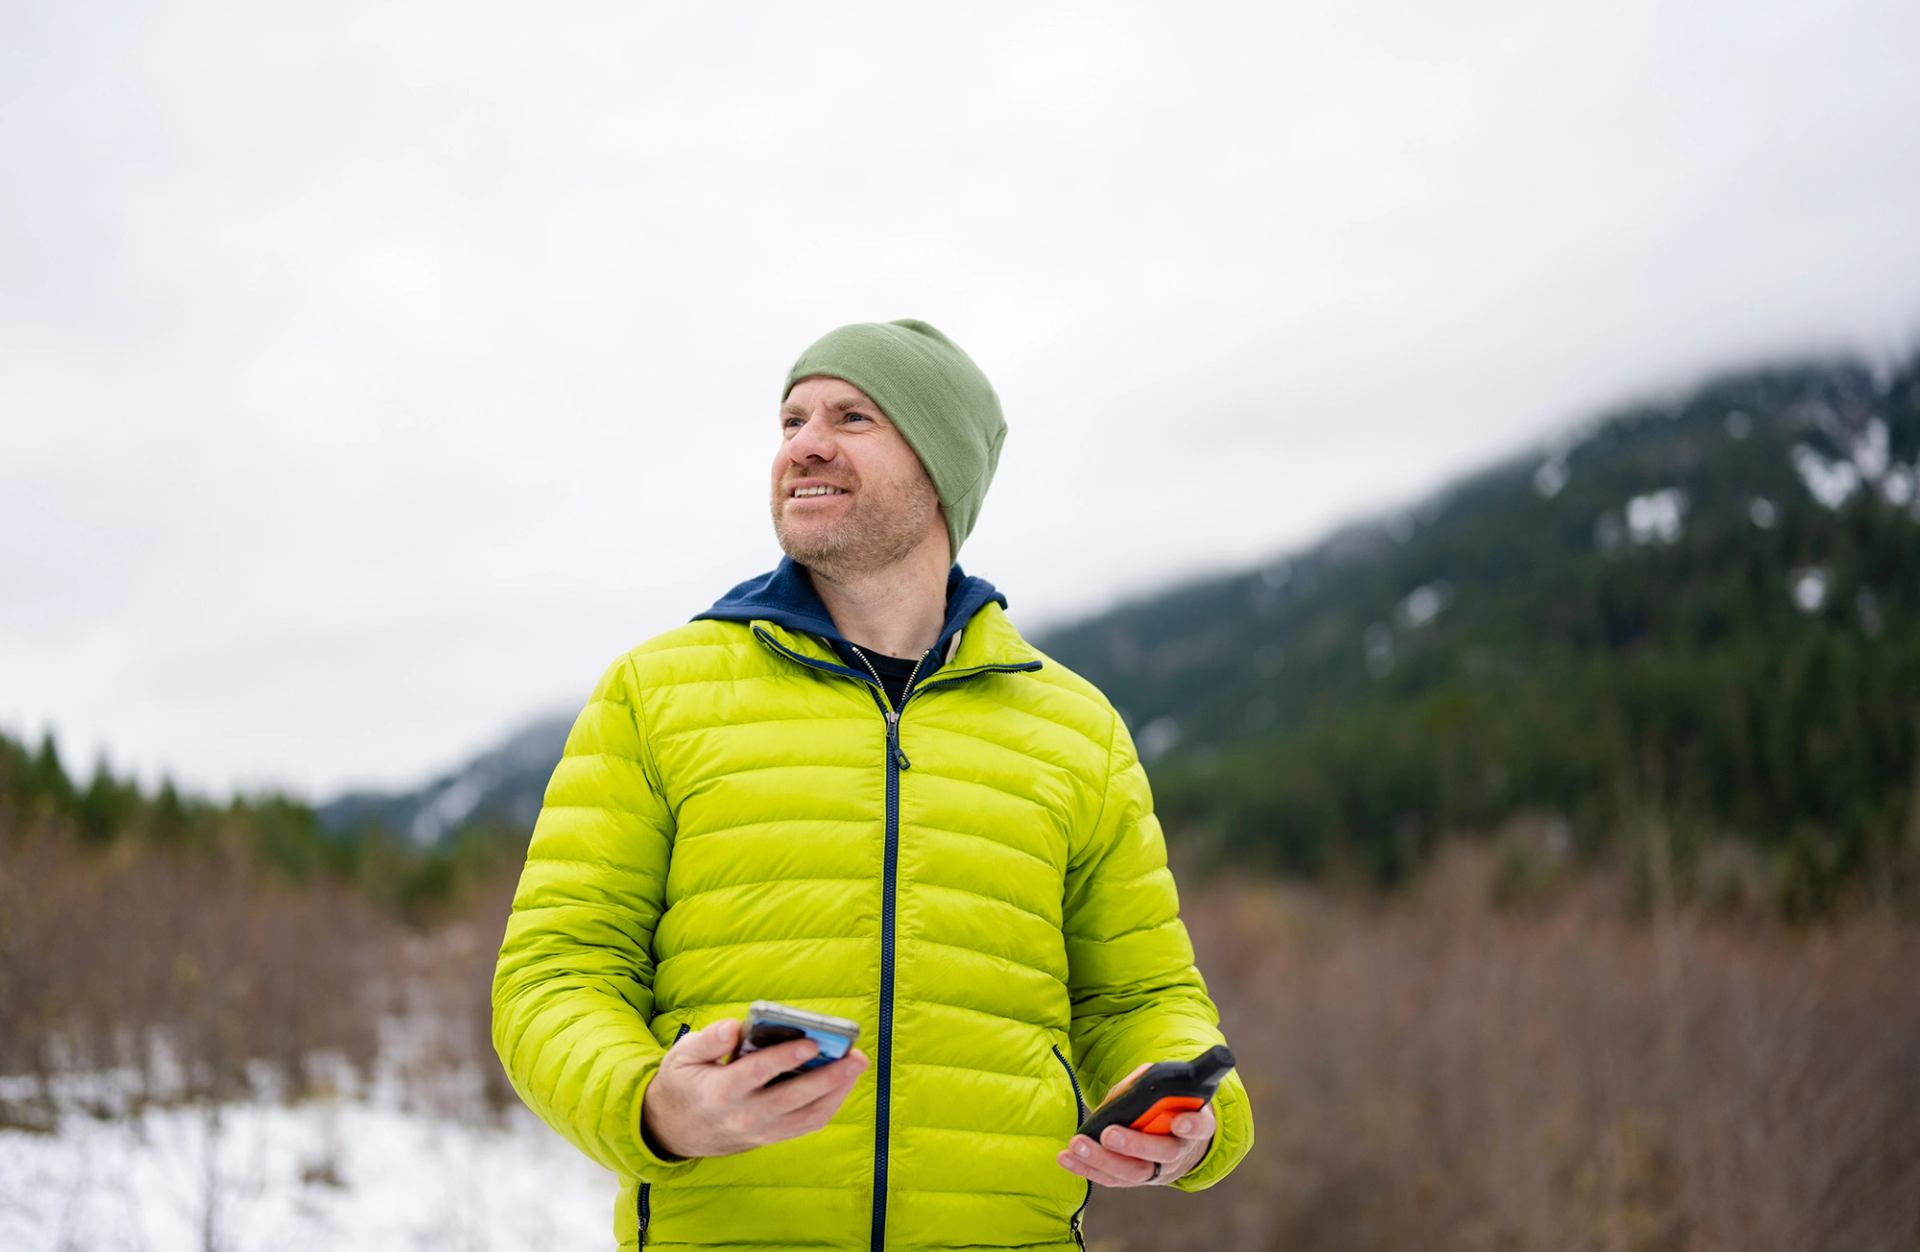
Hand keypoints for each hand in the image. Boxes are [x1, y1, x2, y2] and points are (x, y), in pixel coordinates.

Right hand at [641, 1018, 868, 1158]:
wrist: (674, 1131)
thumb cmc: (684, 1083)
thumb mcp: (682, 1056)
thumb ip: (708, 1040)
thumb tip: (734, 1027)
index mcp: (720, 1091)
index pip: (757, 1074)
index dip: (785, 1058)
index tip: (812, 1042)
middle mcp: (744, 1115)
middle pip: (792, 1098)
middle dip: (827, 1077)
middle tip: (854, 1056)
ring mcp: (760, 1131)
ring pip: (806, 1116)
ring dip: (836, 1092)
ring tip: (855, 1065)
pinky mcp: (770, 1137)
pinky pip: (806, 1125)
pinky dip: (829, 1104)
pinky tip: (842, 1082)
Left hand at [1054, 1061, 1216, 1187]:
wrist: (1173, 1135)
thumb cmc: (1167, 1104)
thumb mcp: (1167, 1089)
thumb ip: (1150, 1086)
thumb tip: (1128, 1088)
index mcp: (1196, 1124)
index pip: (1201, 1126)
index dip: (1192, 1125)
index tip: (1179, 1121)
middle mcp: (1180, 1151)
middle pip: (1162, 1153)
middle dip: (1134, 1145)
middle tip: (1109, 1134)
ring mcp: (1158, 1170)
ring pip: (1134, 1172)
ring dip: (1102, 1160)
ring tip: (1077, 1144)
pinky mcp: (1135, 1179)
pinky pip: (1112, 1178)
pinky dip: (1087, 1168)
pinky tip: (1066, 1158)